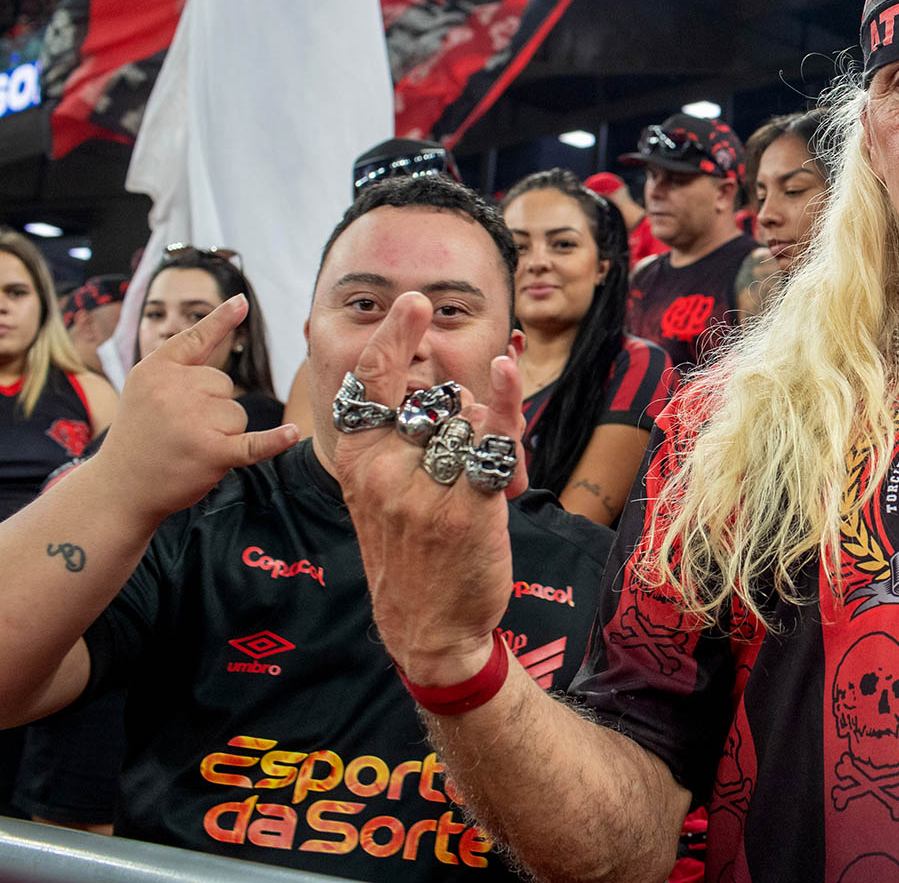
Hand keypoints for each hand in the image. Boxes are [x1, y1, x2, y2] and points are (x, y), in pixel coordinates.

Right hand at [96, 296, 297, 522]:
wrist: (120, 486)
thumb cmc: (140, 433)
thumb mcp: (146, 387)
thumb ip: (181, 360)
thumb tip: (228, 315)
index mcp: (157, 370)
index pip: (196, 339)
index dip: (219, 321)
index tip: (241, 302)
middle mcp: (175, 390)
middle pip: (224, 386)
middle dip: (210, 408)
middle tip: (177, 429)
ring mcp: (194, 421)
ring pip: (237, 415)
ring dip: (221, 434)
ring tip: (187, 446)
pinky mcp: (211, 452)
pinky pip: (253, 443)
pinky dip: (274, 441)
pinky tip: (291, 433)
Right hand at [336, 293, 526, 686]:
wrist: (427, 628)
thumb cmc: (411, 555)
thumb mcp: (382, 495)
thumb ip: (403, 443)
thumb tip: (456, 394)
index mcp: (358, 463)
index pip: (370, 385)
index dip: (393, 337)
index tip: (412, 303)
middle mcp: (387, 471)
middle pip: (438, 400)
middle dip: (464, 414)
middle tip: (467, 459)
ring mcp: (426, 489)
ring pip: (471, 419)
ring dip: (490, 435)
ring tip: (484, 479)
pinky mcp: (468, 506)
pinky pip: (493, 440)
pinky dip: (505, 408)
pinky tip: (506, 374)